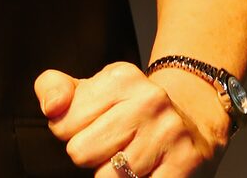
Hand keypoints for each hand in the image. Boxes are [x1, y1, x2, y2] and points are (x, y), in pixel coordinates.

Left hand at [34, 62, 225, 177]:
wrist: (195, 120)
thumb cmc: (130, 109)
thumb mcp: (92, 90)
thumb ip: (53, 89)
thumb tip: (52, 107)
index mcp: (120, 78)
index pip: (62, 124)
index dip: (71, 133)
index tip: (93, 127)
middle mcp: (148, 100)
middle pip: (81, 152)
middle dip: (91, 156)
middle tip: (113, 146)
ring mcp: (169, 132)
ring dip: (114, 175)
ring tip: (132, 158)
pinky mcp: (184, 163)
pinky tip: (147, 172)